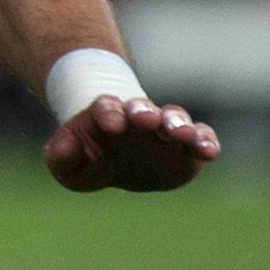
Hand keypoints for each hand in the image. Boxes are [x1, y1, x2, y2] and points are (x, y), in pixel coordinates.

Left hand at [44, 94, 220, 192]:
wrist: (115, 159)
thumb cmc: (88, 157)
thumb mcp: (66, 162)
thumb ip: (61, 156)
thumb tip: (66, 148)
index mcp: (104, 115)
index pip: (105, 107)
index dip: (109, 114)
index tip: (112, 125)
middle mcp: (136, 117)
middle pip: (142, 108)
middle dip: (145, 113)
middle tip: (149, 120)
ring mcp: (163, 130)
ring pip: (174, 119)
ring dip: (177, 124)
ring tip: (182, 134)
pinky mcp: (185, 147)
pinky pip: (200, 137)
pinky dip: (206, 141)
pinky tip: (209, 151)